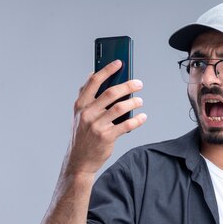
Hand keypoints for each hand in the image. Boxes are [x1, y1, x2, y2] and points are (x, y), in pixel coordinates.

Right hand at [67, 60, 146, 175]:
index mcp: (80, 105)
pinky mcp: (106, 137)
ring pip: (120, 108)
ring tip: (140, 100)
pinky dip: (137, 120)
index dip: (107, 70)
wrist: (79, 160)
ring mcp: (96, 125)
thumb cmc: (83, 135)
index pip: (94, 82)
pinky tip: (142, 117)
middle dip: (127, 85)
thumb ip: (86, 96)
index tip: (120, 62)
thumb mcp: (80, 115)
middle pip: (111, 93)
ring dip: (133, 102)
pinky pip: (126, 125)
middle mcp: (87, 113)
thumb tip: (94, 74)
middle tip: (139, 83)